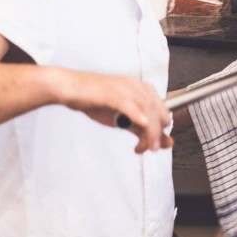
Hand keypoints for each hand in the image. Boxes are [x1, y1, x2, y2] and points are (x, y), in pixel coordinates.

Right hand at [50, 67, 172, 153]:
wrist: (71, 88)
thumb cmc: (97, 102)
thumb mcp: (123, 118)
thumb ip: (143, 130)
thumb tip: (165, 143)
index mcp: (143, 90)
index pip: (162, 111)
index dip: (161, 131)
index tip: (154, 146)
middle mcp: (136, 87)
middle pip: (157, 111)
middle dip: (157, 134)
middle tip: (150, 149)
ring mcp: (124, 89)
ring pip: (146, 108)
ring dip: (149, 130)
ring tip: (144, 147)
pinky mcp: (110, 93)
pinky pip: (127, 103)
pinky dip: (137, 114)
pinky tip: (142, 124)